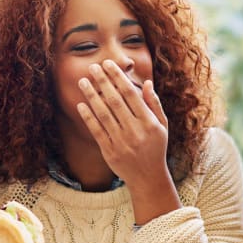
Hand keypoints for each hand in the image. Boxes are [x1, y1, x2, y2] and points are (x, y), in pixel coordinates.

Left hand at [76, 60, 169, 187]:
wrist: (148, 177)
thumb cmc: (156, 147)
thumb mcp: (162, 125)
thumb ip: (154, 104)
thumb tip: (146, 83)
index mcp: (149, 122)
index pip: (130, 94)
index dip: (118, 77)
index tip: (108, 64)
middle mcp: (135, 130)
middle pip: (115, 100)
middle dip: (103, 82)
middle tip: (93, 67)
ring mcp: (121, 141)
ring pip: (103, 113)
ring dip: (92, 96)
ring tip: (83, 81)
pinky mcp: (109, 151)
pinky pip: (96, 130)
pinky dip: (88, 117)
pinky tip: (81, 104)